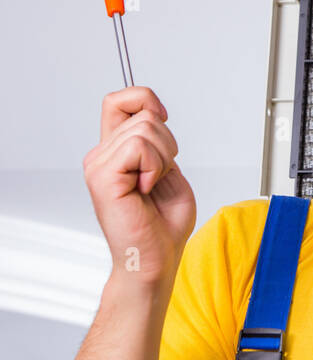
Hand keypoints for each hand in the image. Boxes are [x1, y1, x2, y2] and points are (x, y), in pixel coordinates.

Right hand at [83, 86, 196, 285]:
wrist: (156, 260)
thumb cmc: (163, 224)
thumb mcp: (167, 170)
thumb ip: (156, 141)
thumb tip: (153, 114)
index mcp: (114, 153)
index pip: (117, 101)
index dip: (143, 99)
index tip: (163, 118)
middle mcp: (100, 156)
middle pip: (143, 114)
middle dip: (168, 143)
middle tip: (159, 177)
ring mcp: (98, 165)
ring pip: (145, 128)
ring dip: (163, 158)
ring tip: (151, 186)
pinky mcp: (103, 177)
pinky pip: (139, 146)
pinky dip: (154, 166)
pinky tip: (145, 190)